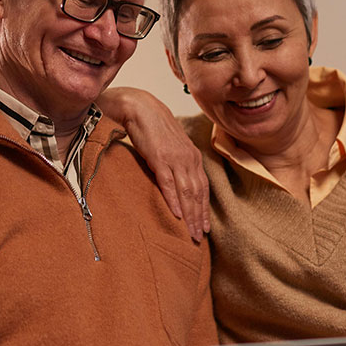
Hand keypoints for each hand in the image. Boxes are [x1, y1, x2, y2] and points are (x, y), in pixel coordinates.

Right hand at [98, 87, 209, 240]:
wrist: (140, 107)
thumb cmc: (153, 127)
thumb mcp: (170, 147)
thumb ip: (176, 164)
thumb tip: (176, 183)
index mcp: (192, 156)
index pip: (203, 188)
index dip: (204, 209)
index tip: (205, 228)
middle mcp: (188, 159)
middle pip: (197, 194)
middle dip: (199, 217)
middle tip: (199, 238)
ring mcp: (175, 159)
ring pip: (187, 192)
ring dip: (189, 215)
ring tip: (190, 233)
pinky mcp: (159, 158)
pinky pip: (169, 183)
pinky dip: (174, 200)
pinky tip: (177, 214)